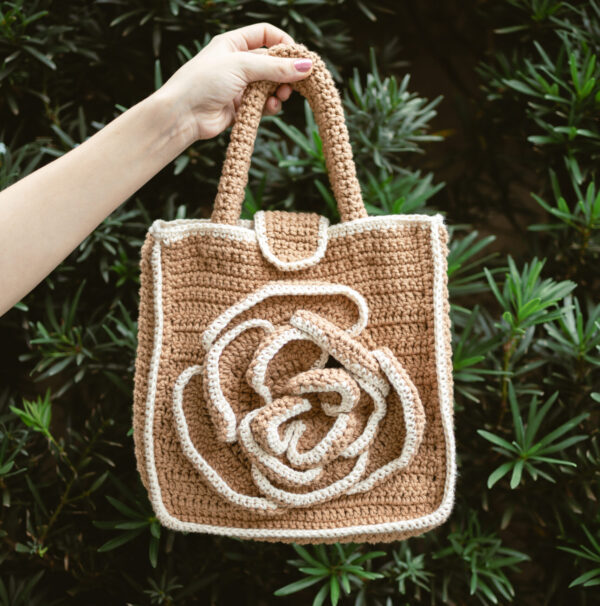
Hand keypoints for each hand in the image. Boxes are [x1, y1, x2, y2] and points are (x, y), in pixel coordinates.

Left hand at [156, 23, 312, 142]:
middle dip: (285, 72)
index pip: (265, 34)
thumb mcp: (242, 67)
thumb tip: (307, 65)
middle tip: (295, 83)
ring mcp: (239, 86)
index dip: (284, 42)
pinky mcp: (240, 107)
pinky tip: (270, 108)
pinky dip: (270, 106)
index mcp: (233, 44)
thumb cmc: (204, 82)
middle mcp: (237, 63)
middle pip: (271, 63)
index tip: (298, 56)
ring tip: (281, 97)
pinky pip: (262, 104)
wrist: (183, 114)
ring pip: (269, 86)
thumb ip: (275, 67)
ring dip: (278, 91)